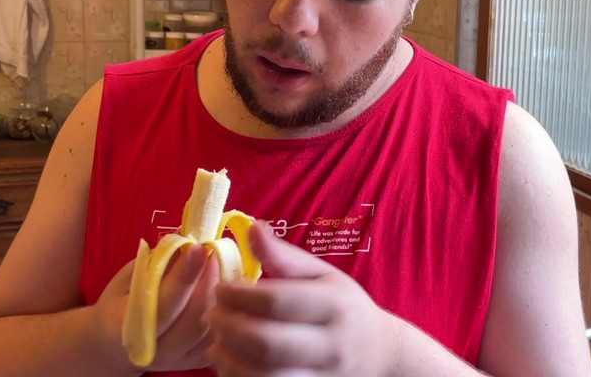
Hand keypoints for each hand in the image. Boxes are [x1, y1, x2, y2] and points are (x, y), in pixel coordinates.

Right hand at [93, 245, 220, 373]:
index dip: (184, 275)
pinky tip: (225, 290)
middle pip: (193, 318)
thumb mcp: (127, 279)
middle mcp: (153, 351)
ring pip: (210, 330)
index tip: (200, 248)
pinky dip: (226, 312)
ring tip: (223, 267)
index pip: (164, 301)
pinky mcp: (194, 362)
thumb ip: (154, 263)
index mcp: (127, 327)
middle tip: (216, 252)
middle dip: (209, 282)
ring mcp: (176, 360)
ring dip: (221, 295)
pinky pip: (218, 338)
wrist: (115, 345)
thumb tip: (184, 235)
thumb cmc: (119, 304)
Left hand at [206, 224, 398, 376]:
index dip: (239, 295)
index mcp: (334, 305)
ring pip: (265, 376)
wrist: (379, 353)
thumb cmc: (343, 307)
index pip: (276, 301)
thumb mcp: (323, 275)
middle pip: (267, 343)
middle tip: (211, 314)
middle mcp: (331, 345)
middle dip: (229, 327)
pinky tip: (230, 363)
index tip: (221, 288)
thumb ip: (284, 256)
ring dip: (230, 359)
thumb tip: (252, 228)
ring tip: (216, 340)